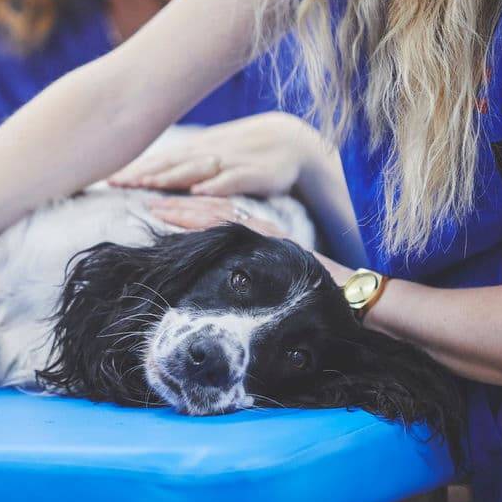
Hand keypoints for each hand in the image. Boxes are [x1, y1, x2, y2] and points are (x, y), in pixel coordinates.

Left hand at [109, 112, 321, 196]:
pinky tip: (200, 190)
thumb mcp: (212, 155)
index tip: (107, 178)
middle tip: (116, 183)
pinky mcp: (255, 173)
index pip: (159, 160)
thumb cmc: (245, 151)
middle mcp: (209, 153)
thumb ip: (184, 165)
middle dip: (143, 173)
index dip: (134, 168)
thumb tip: (149, 175)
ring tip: (147, 184)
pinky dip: (216, 184)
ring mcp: (231, 161)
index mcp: (196, 150)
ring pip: (196, 169)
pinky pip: (233, 179)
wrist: (293, 142)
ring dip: (172, 177)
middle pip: (171, 163)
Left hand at [149, 196, 353, 282]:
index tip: (158, 210)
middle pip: (213, 212)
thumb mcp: (273, 290)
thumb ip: (252, 284)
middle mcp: (261, 232)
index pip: (217, 220)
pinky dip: (216, 220)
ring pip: (222, 214)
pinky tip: (193, 216)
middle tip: (148, 202)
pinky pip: (241, 227)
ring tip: (160, 206)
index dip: (187, 214)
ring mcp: (268, 235)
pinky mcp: (275, 242)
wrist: (352, 298)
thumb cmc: (316, 299)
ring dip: (188, 210)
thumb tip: (225, 297)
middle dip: (179, 207)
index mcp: (259, 241)